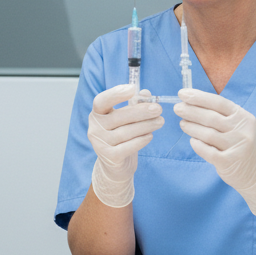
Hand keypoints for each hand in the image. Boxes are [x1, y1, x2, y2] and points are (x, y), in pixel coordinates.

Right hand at [87, 83, 162, 207]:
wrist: (115, 166)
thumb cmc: (121, 137)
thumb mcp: (126, 120)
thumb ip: (134, 105)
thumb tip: (146, 93)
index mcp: (97, 114)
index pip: (102, 101)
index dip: (116, 94)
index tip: (133, 88)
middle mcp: (95, 128)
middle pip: (119, 116)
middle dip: (141, 111)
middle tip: (158, 109)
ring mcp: (100, 143)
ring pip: (126, 132)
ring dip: (146, 126)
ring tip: (160, 121)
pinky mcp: (109, 157)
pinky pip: (129, 146)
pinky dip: (141, 140)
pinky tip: (150, 136)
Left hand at [174, 89, 255, 216]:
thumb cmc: (241, 145)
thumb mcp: (238, 126)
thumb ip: (221, 116)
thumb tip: (191, 103)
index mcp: (243, 117)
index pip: (219, 102)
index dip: (199, 97)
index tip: (183, 94)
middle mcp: (242, 130)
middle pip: (211, 117)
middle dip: (191, 111)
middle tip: (177, 108)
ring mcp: (236, 147)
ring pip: (208, 134)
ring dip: (192, 127)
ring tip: (182, 124)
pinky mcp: (229, 162)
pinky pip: (208, 151)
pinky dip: (198, 145)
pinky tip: (192, 141)